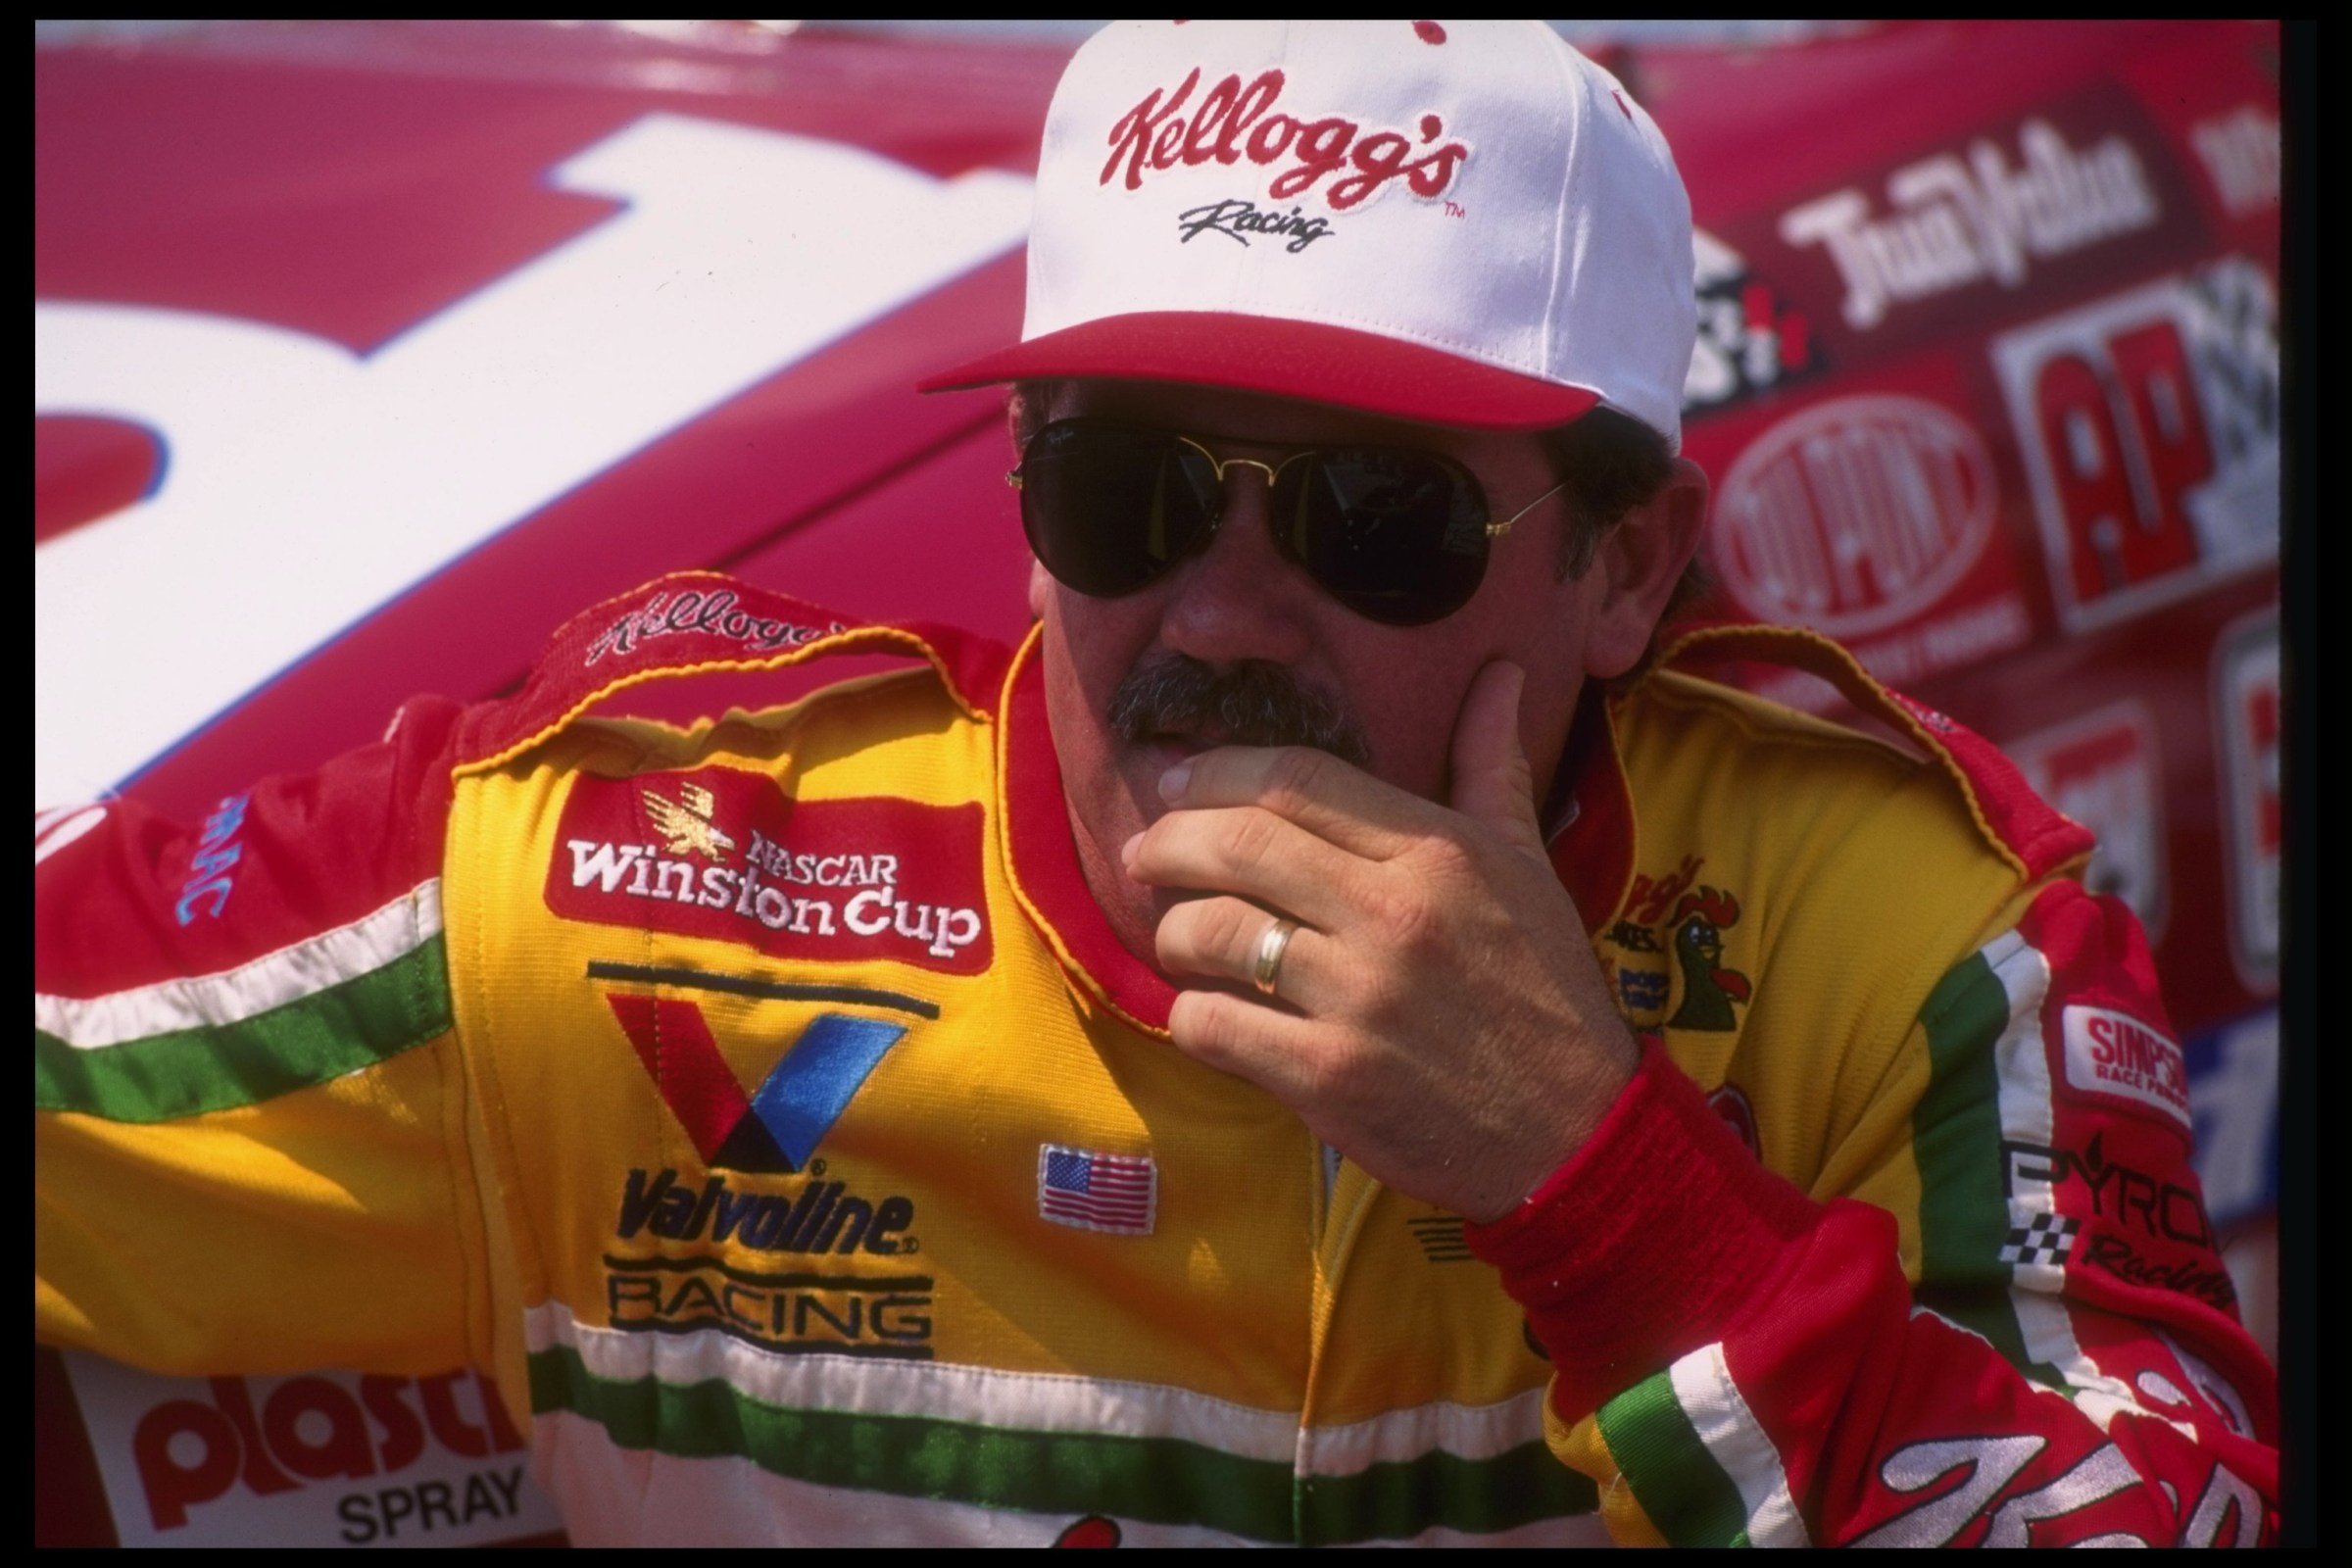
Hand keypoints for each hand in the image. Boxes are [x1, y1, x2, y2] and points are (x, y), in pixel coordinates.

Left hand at [1124, 662, 1638, 1222]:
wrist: (1577, 1132)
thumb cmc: (1546, 993)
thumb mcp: (1529, 865)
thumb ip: (1491, 766)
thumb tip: (1500, 673)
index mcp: (1439, 853)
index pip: (1296, 780)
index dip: (1217, 771)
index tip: (1179, 782)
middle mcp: (1394, 916)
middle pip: (1238, 844)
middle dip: (1168, 841)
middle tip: (1144, 853)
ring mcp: (1358, 1000)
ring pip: (1211, 932)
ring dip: (1172, 930)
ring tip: (1178, 937)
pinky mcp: (1328, 1079)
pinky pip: (1213, 1026)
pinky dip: (1192, 1014)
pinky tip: (1206, 1011)